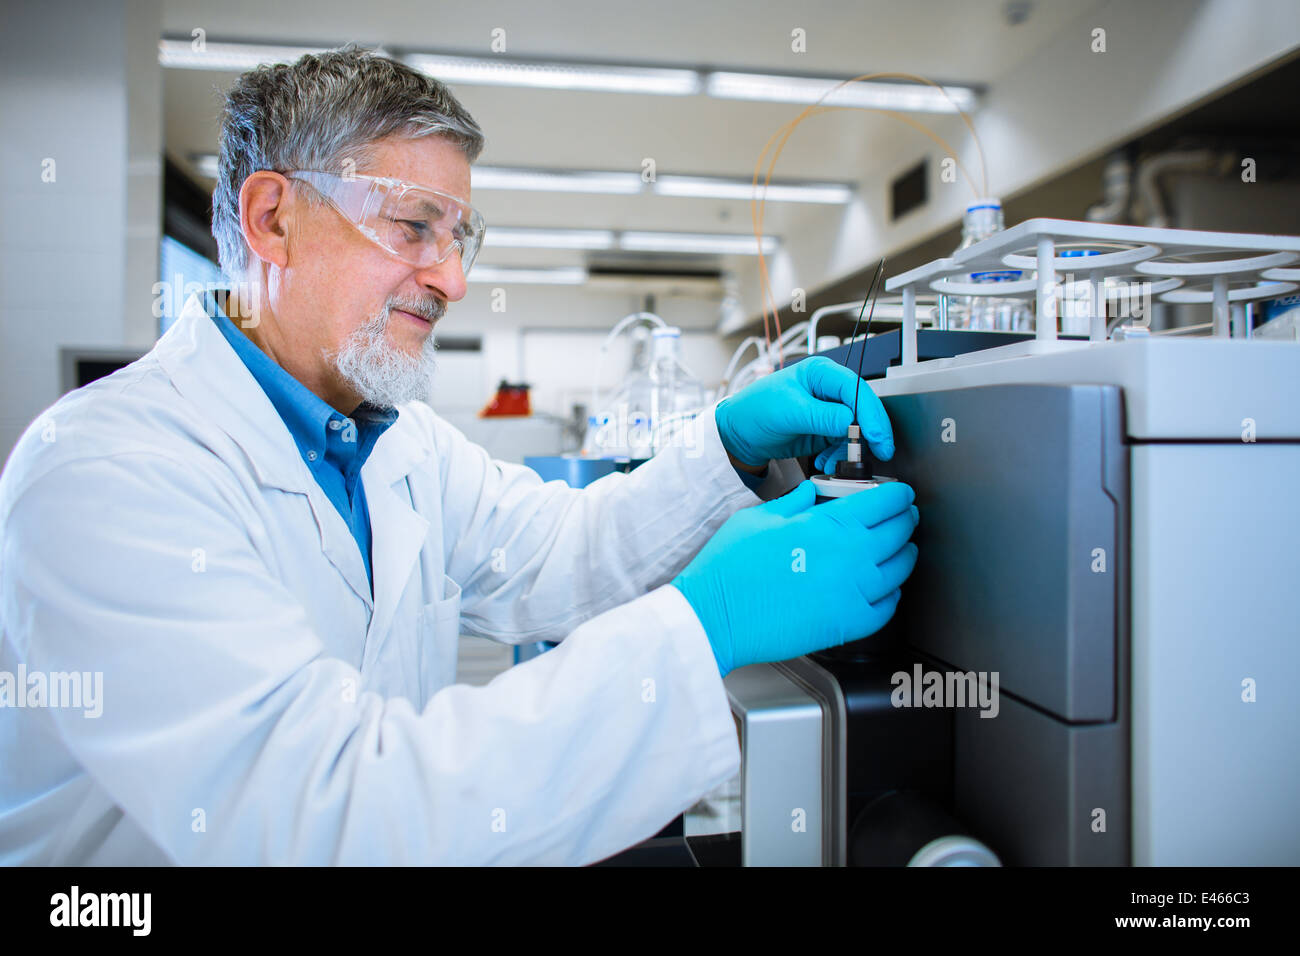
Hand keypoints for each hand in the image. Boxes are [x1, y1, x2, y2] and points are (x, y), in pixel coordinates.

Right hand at [671, 479, 918, 676]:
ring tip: (903, 550)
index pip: (884, 501)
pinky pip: (886, 608)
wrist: (716, 615)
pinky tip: (886, 590)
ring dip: (906, 555)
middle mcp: (849, 556)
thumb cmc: (729, 567)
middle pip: (899, 532)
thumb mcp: (758, 517)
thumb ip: (793, 502)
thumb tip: (810, 493)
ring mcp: (852, 593)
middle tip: (905, 516)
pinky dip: (892, 596)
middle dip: (906, 520)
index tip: (900, 494)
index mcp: (828, 524)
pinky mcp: (847, 624)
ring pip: (900, 570)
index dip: (898, 494)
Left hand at [714, 357, 894, 469]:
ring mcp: (828, 411)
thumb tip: (852, 423)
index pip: (856, 389)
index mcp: (820, 373)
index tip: (876, 435)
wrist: (738, 434)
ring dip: (851, 449)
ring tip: (837, 463)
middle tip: (880, 452)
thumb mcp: (788, 411)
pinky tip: (827, 464)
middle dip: (871, 432)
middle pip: (862, 408)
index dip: (870, 412)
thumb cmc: (754, 410)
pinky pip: (843, 444)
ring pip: (856, 429)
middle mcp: (828, 390)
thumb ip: (822, 416)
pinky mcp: (825, 431)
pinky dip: (839, 456)